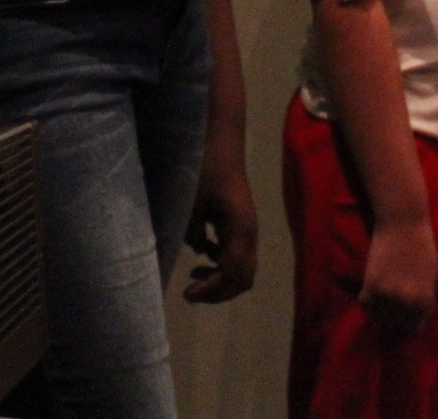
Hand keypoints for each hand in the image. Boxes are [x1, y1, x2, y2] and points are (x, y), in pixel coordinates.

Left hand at [182, 138, 257, 303]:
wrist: (220, 143)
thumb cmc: (206, 168)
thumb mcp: (192, 202)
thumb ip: (193, 232)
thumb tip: (199, 252)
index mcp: (241, 230)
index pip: (232, 274)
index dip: (213, 290)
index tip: (188, 294)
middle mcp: (249, 233)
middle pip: (243, 278)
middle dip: (219, 291)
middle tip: (191, 294)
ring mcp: (246, 229)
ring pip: (242, 268)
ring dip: (221, 279)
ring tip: (194, 277)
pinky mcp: (239, 223)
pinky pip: (236, 255)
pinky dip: (222, 264)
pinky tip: (203, 255)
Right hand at [358, 216, 437, 329]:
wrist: (403, 224)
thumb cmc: (421, 247)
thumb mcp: (431, 279)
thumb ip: (423, 301)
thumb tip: (414, 323)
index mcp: (425, 302)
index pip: (413, 329)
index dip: (407, 321)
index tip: (402, 314)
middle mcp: (408, 303)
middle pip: (394, 324)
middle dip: (393, 315)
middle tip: (389, 301)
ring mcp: (389, 295)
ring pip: (378, 316)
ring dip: (378, 307)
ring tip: (380, 294)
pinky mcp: (372, 284)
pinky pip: (365, 304)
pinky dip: (366, 299)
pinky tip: (371, 288)